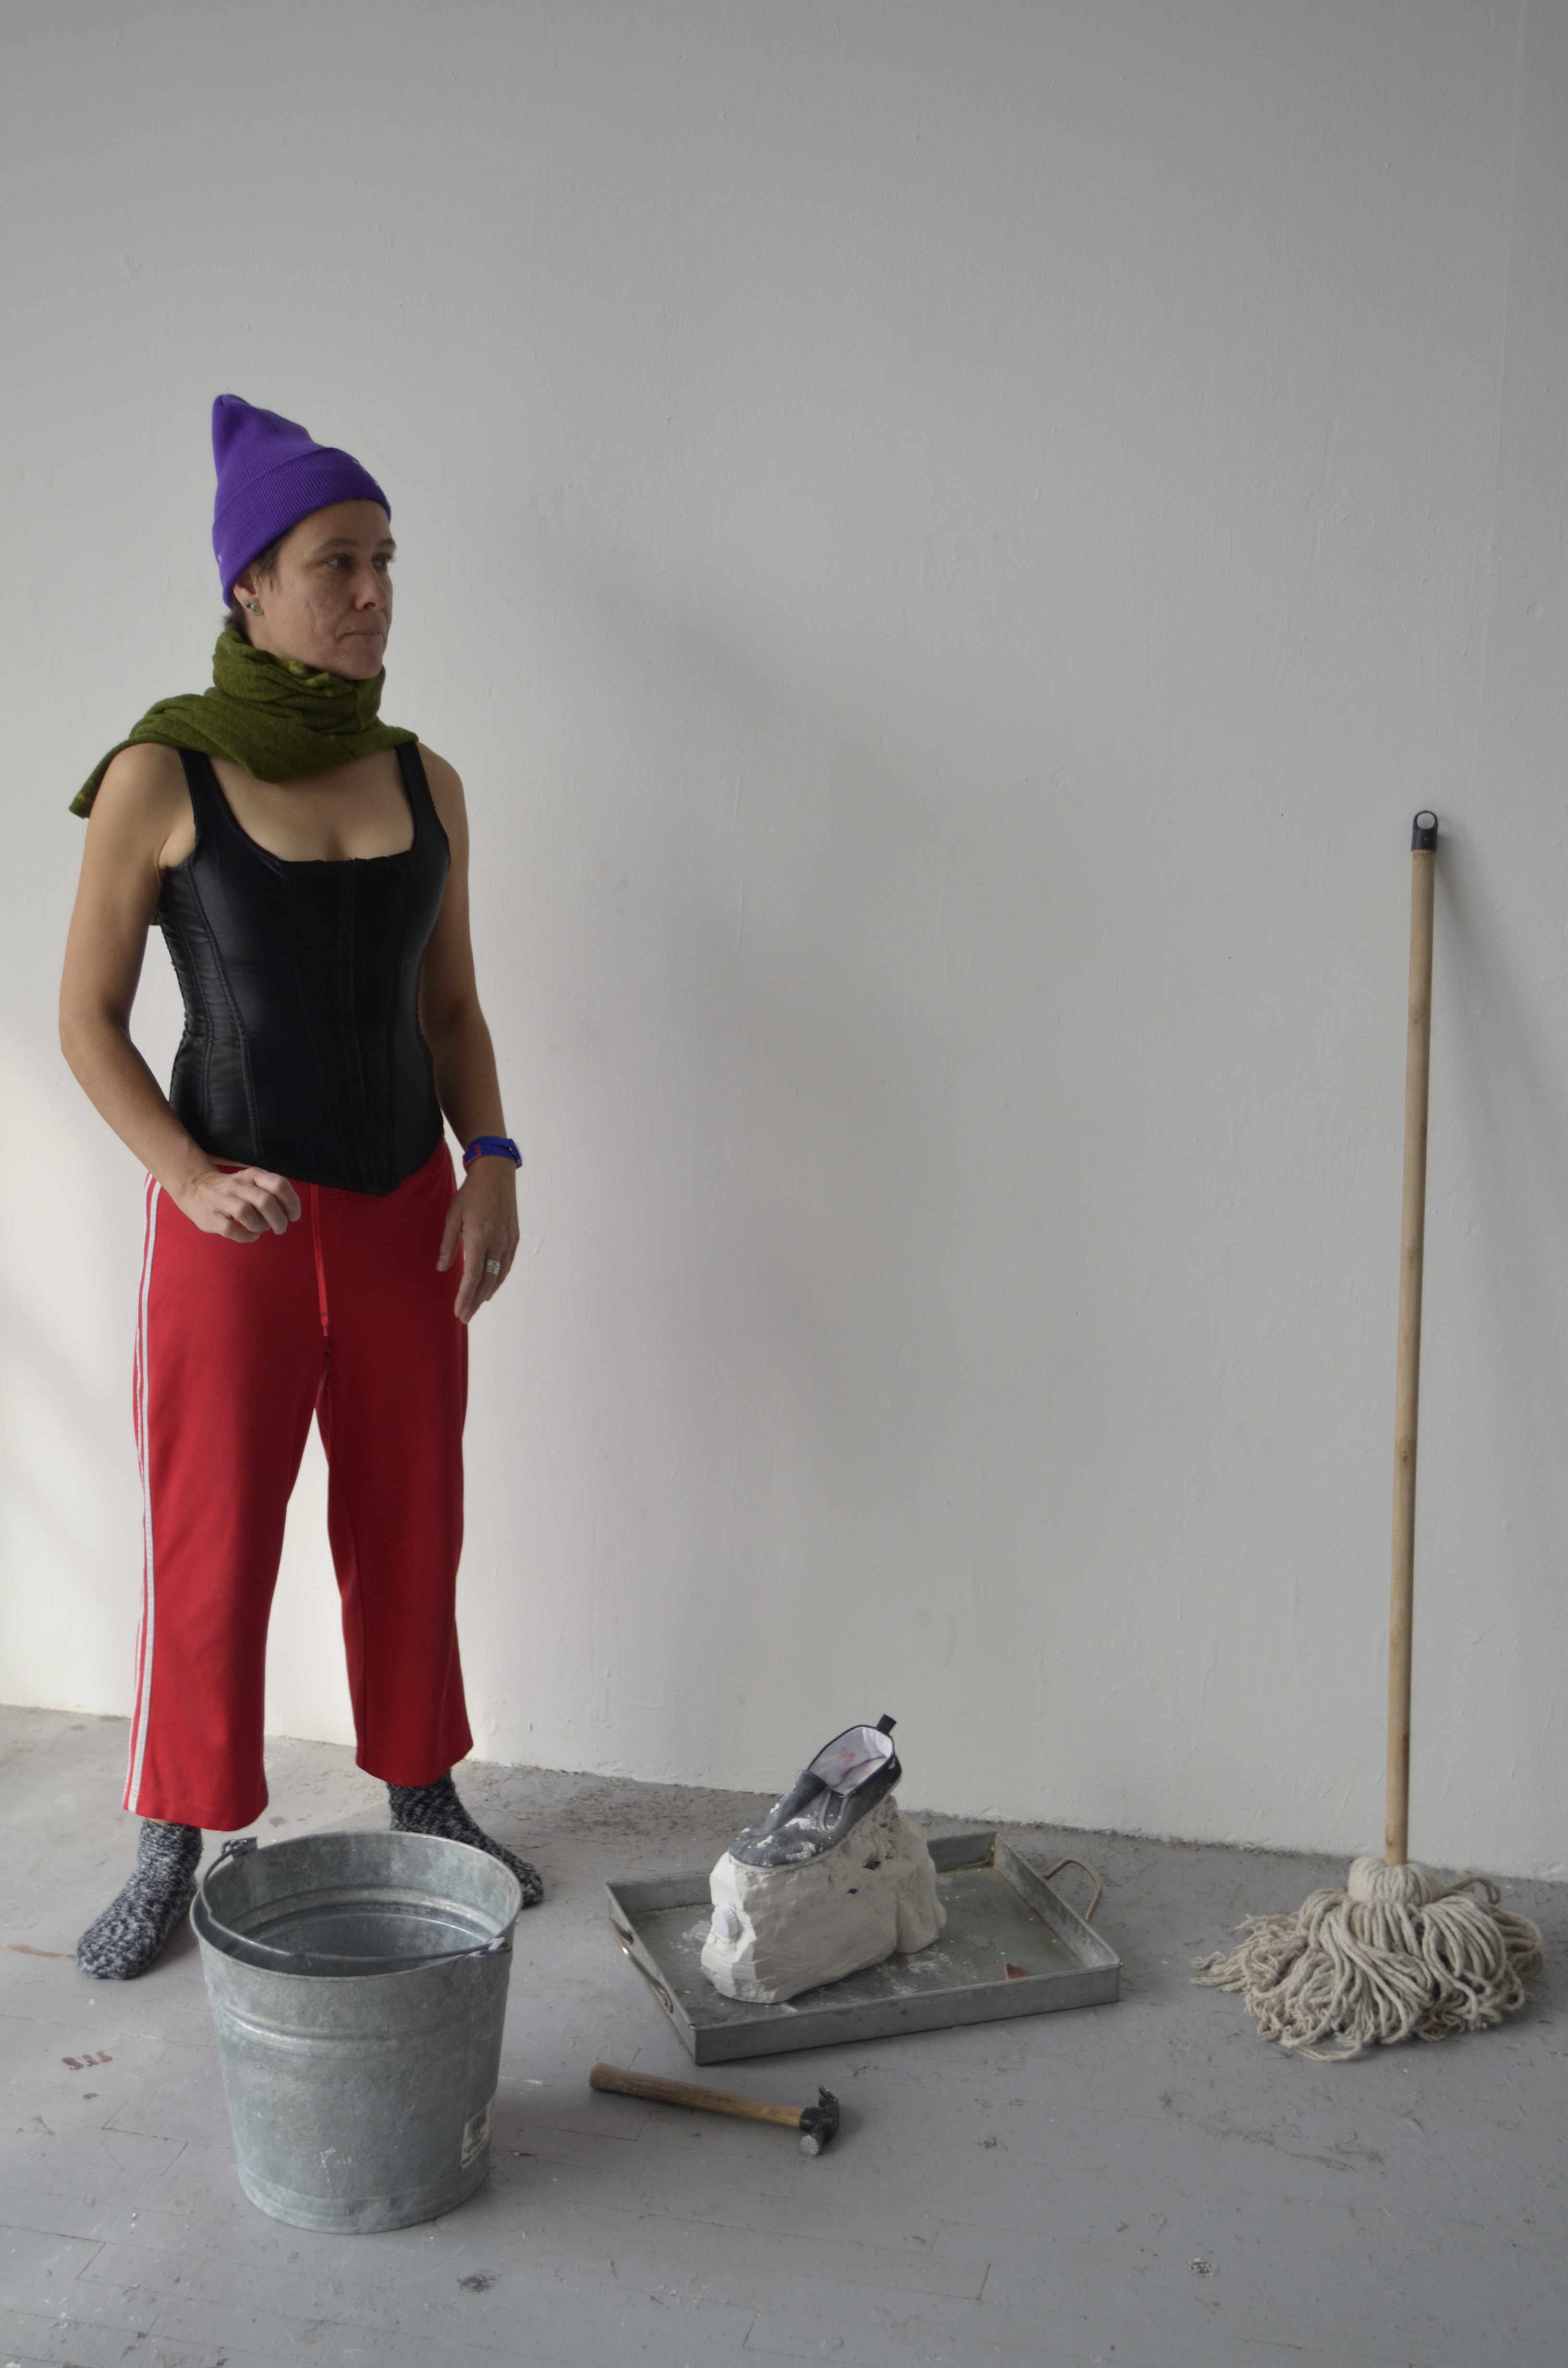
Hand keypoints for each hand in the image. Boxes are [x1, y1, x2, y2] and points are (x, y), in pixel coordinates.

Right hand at [175, 1165, 301, 1241]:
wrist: (194, 1189)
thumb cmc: (233, 1191)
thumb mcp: (252, 1183)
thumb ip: (271, 1192)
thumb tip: (290, 1212)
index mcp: (252, 1175)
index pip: (279, 1184)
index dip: (292, 1202)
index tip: (294, 1216)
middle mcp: (238, 1185)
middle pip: (265, 1200)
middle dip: (279, 1219)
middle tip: (281, 1229)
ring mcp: (222, 1200)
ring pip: (246, 1212)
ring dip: (260, 1226)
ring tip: (260, 1230)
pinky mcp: (211, 1217)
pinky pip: (231, 1229)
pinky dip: (245, 1236)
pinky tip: (250, 1236)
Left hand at [437, 1155, 518, 1323]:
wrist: (497, 1174)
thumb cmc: (471, 1193)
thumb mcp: (452, 1216)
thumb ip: (448, 1244)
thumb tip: (443, 1268)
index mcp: (479, 1238)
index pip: (472, 1277)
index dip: (465, 1297)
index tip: (459, 1312)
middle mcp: (497, 1243)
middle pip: (487, 1282)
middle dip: (476, 1302)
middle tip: (465, 1316)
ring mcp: (508, 1241)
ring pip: (499, 1276)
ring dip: (487, 1293)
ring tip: (476, 1305)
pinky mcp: (514, 1238)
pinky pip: (506, 1265)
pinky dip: (498, 1280)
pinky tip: (491, 1287)